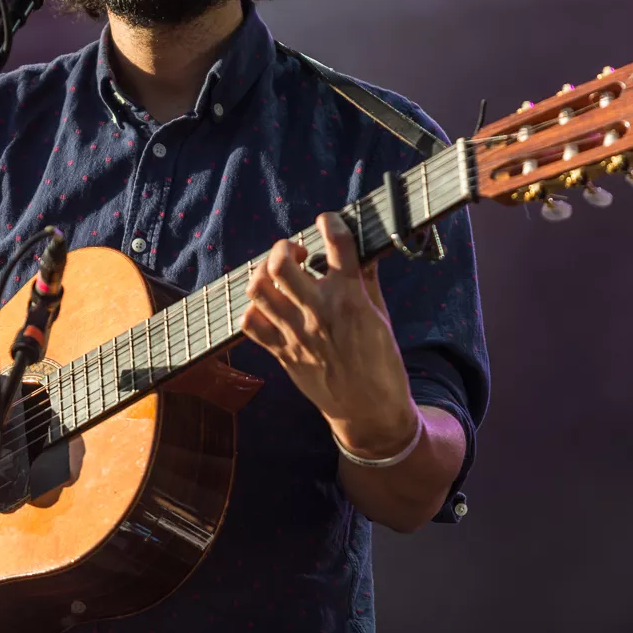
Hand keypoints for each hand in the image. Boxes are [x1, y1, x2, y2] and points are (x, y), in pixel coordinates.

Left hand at [242, 212, 418, 456]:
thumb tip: (361, 251)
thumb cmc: (381, 364)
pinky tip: (269, 308)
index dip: (330, 222)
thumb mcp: (381, 317)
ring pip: (259, 290)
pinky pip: (251, 324)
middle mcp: (318, 312)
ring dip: (264, 275)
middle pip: (280, 264)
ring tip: (278, 278)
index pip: (337, 244)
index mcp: (350, 298)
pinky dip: (254, 310)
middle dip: (283, 248)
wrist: (369, 412)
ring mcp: (296, 334)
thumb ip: (367, 281)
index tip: (327, 220)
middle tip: (295, 253)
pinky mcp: (282, 354)